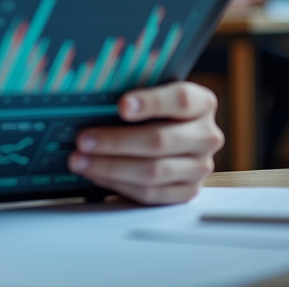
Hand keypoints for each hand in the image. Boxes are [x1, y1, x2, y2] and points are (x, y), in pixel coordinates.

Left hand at [69, 81, 222, 204]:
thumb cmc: (155, 111)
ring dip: (111, 167)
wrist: (174, 134)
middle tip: (84, 139)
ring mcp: (199, 166)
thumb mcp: (151, 94)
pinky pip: (150, 193)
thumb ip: (133, 97)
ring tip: (81, 161)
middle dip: (116, 141)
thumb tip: (94, 101)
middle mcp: (206, 135)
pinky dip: (119, 185)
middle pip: (160, 140)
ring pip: (153, 171)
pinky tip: (97, 174)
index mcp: (202, 103)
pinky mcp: (187, 191)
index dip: (151, 102)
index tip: (122, 105)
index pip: (181, 100)